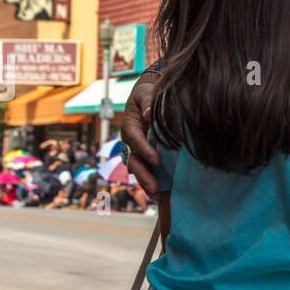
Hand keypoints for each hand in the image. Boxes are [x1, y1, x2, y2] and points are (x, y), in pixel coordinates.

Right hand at [121, 74, 160, 196]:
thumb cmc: (148, 94)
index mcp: (129, 125)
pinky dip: (151, 182)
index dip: (144, 149)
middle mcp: (129, 141)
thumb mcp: (147, 93)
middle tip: (154, 187)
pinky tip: (160, 194)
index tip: (156, 160)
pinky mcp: (144, 156)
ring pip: (137, 169)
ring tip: (156, 195)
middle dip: (143, 174)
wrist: (148, 97)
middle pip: (132, 160)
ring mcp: (136, 150)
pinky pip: (145, 170)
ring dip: (145, 182)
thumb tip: (149, 114)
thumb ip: (148, 102)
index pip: (134, 138)